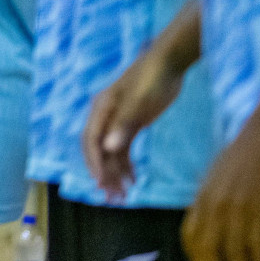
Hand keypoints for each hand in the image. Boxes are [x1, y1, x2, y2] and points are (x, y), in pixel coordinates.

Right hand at [81, 48, 187, 201]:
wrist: (169, 63)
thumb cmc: (152, 80)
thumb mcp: (140, 102)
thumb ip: (124, 124)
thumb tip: (108, 148)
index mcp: (102, 109)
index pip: (91, 140)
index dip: (94, 163)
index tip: (101, 183)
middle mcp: (106, 116)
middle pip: (99, 149)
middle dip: (104, 174)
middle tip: (112, 197)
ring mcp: (118, 120)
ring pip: (111, 151)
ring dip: (115, 173)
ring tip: (123, 195)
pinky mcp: (131, 122)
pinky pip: (124, 148)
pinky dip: (127, 164)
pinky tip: (134, 179)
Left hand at [182, 108, 259, 260]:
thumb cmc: (241, 153)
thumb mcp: (216, 175)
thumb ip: (211, 197)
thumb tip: (208, 220)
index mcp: (202, 193)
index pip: (190, 230)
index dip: (193, 252)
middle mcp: (215, 202)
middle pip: (207, 242)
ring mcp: (238, 204)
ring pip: (232, 245)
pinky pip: (257, 238)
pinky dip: (257, 254)